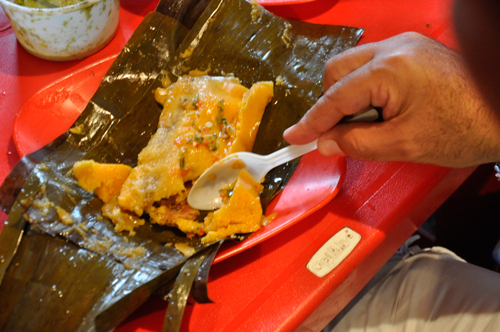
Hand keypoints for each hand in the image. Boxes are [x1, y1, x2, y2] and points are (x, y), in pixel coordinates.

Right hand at [283, 32, 499, 167]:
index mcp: (389, 69)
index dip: (312, 120)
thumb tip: (325, 142)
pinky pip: (374, 66)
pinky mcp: (414, 51)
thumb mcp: (402, 145)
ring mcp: (405, 46)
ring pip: (354, 66)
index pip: (336, 96)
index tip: (295, 136)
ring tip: (370, 125)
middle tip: (339, 134)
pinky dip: (368, 90)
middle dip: (332, 104)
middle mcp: (394, 47)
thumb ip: (356, 143)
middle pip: (338, 71)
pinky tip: (382, 112)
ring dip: (350, 97)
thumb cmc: (464, 129)